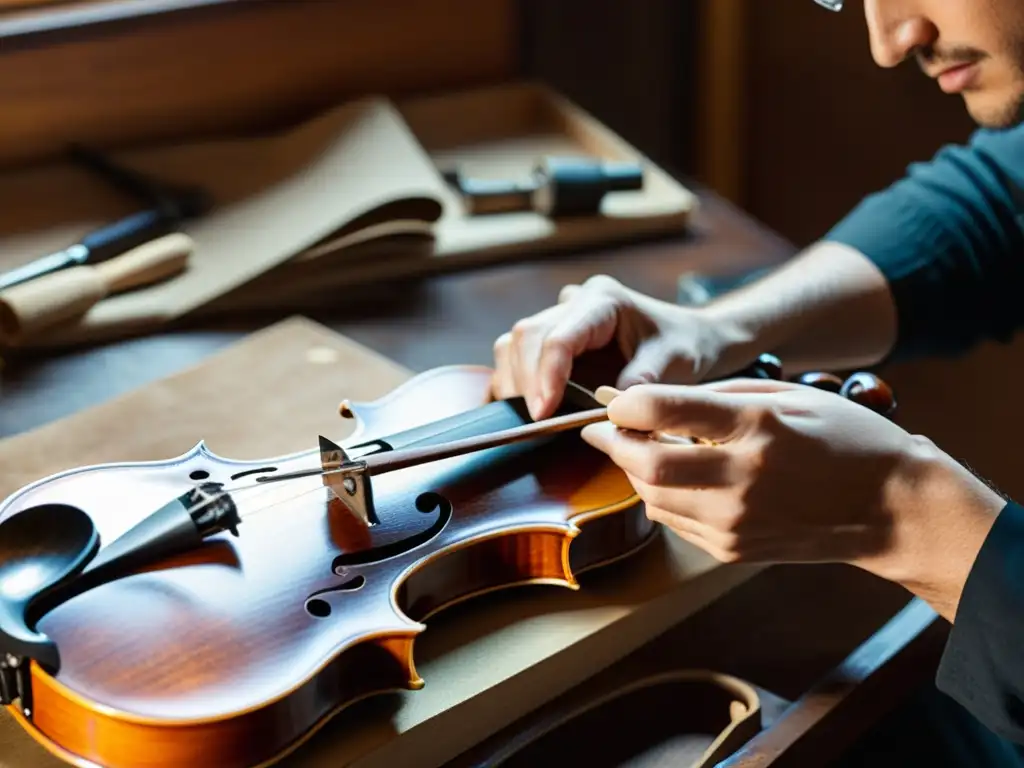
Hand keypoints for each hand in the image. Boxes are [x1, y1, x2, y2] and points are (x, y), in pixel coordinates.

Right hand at [491, 275, 758, 420]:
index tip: (545, 412)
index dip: (546, 374)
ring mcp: (559, 318)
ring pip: (513, 344)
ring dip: (516, 383)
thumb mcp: (675, 363)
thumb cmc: (685, 346)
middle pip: (527, 337)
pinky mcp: (550, 338)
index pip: (560, 336)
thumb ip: (643, 382)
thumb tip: (610, 409)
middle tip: (540, 422)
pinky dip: (515, 383)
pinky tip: (530, 407)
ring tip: (536, 416)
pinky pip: (515, 356)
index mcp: (603, 300)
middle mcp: (574, 303)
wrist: (689, 338)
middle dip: (527, 382)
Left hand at [580, 378, 1004, 617]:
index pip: (664, 410)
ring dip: (632, 471)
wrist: (892, 508)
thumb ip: (715, 395)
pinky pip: (673, 521)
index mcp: (759, 426)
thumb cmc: (843, 438)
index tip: (614, 397)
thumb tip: (648, 399)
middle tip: (598, 427)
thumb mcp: (786, 394)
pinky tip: (672, 478)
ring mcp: (737, 521)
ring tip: (635, 448)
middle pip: (645, 465)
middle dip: (611, 442)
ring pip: (651, 498)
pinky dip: (660, 497)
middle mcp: (743, 477)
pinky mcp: (733, 549)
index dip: (624, 402)